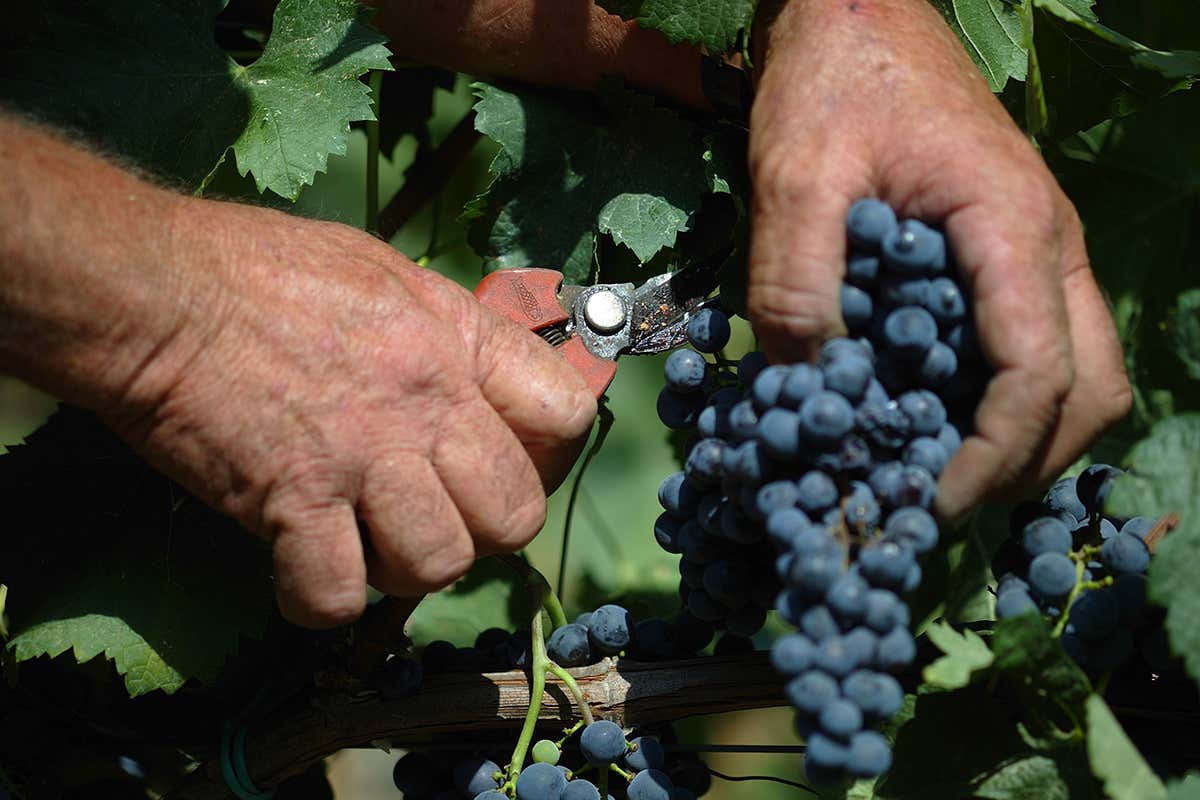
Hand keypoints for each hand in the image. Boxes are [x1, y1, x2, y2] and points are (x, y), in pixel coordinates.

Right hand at [103, 200, 595, 627]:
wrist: (153, 288)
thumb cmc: (261, 268)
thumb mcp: (385, 272)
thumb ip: (449, 333)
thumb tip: (484, 380)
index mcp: (455, 342)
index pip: (566, 415)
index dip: (547, 453)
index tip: (506, 460)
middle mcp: (424, 405)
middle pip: (514, 516)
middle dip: (482, 529)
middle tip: (434, 511)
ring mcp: (360, 458)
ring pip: (440, 565)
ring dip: (406, 567)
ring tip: (365, 537)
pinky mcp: (289, 503)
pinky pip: (337, 596)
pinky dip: (318, 598)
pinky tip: (299, 567)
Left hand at [744, 0, 1130, 516]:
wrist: (854, 14)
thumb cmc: (832, 82)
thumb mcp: (796, 174)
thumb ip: (797, 279)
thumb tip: (808, 385)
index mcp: (1014, 230)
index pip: (1040, 376)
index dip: (990, 457)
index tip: (926, 502)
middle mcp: (1048, 248)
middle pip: (1088, 391)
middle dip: (1025, 463)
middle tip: (936, 497)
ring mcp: (1036, 252)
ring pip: (1077, 373)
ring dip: (1021, 437)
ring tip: (934, 468)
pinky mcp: (1005, 256)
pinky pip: (1035, 345)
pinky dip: (999, 399)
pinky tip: (928, 413)